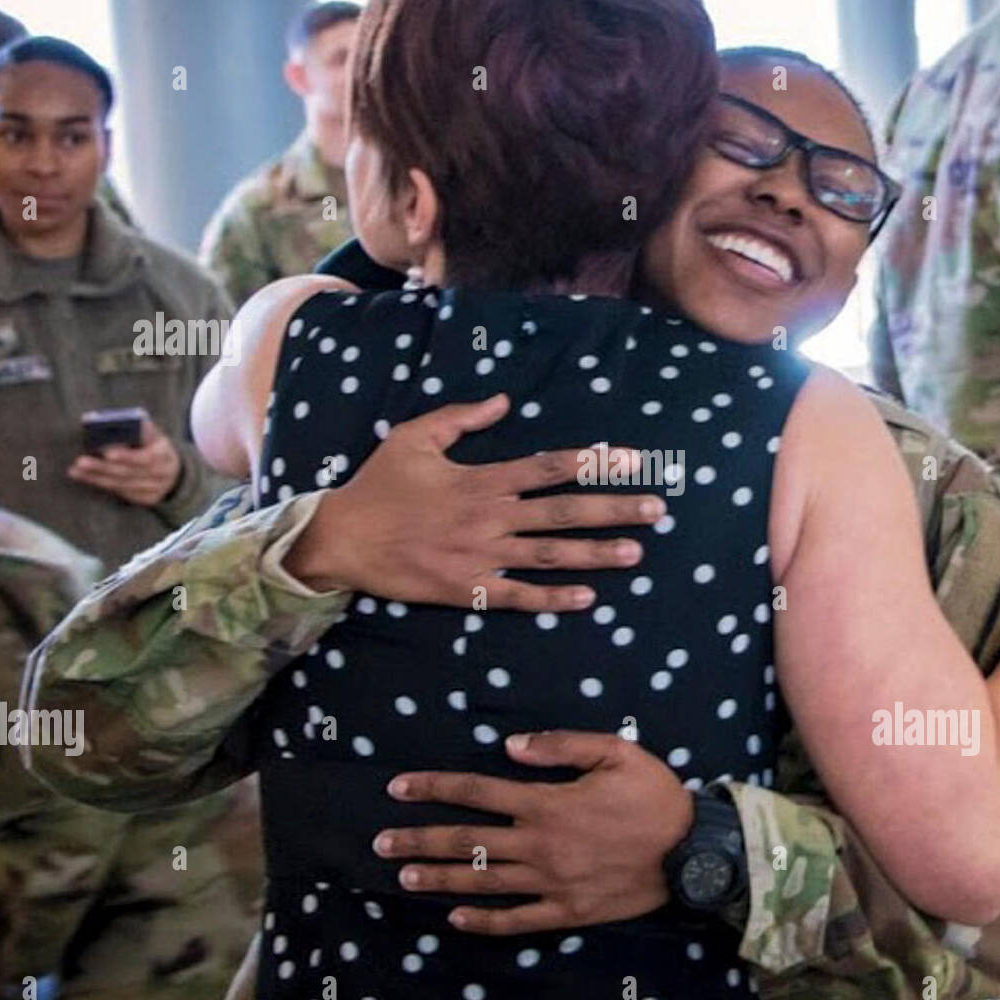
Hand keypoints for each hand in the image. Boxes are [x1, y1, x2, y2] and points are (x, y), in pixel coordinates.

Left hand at [67, 416, 181, 506]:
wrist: (173, 471)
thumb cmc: (155, 446)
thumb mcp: (153, 434)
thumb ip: (140, 429)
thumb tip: (117, 421)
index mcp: (164, 454)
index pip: (145, 457)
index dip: (126, 456)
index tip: (107, 452)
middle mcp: (162, 474)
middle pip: (128, 472)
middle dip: (102, 467)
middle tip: (80, 461)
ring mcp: (155, 489)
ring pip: (121, 484)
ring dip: (95, 477)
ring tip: (75, 469)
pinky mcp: (146, 499)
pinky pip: (120, 492)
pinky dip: (100, 484)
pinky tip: (84, 477)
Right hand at [284, 394, 665, 610]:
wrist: (342, 539)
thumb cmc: (379, 486)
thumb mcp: (414, 436)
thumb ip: (461, 417)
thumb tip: (504, 401)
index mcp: (481, 478)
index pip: (549, 467)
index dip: (594, 463)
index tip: (632, 459)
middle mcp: (490, 516)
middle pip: (563, 511)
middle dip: (614, 509)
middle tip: (658, 508)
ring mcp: (481, 556)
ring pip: (550, 554)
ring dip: (596, 554)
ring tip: (637, 553)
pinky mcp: (468, 589)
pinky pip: (518, 595)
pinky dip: (553, 598)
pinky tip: (588, 598)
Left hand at [375, 731, 693, 933]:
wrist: (693, 852)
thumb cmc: (654, 795)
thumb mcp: (616, 751)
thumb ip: (562, 745)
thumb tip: (511, 746)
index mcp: (548, 803)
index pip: (477, 792)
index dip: (434, 788)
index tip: (398, 788)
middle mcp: (540, 844)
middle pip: (467, 840)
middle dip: (420, 840)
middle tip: (381, 843)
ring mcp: (551, 882)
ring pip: (483, 880)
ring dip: (439, 879)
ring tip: (403, 876)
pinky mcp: (568, 911)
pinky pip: (517, 920)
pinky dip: (483, 921)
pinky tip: (455, 919)